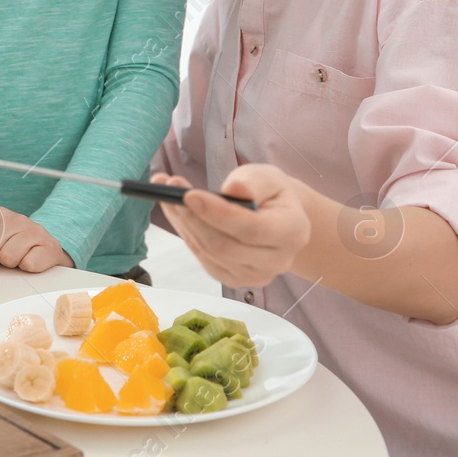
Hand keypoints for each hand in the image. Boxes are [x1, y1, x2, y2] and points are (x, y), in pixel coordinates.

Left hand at [0, 207, 74, 272]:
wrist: (45, 251)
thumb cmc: (12, 246)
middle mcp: (16, 218)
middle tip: (2, 256)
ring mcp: (34, 230)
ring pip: (7, 257)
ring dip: (10, 264)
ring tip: (16, 258)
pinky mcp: (48, 246)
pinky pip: (27, 264)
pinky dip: (26, 268)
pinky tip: (30, 260)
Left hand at [154, 164, 311, 286]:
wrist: (275, 217)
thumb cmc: (270, 193)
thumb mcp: (268, 177)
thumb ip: (252, 183)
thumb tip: (230, 191)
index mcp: (293, 232)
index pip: (252, 229)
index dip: (219, 214)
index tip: (189, 195)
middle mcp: (277, 261)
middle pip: (224, 246)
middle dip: (191, 216)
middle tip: (167, 187)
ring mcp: (254, 275)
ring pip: (208, 252)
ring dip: (182, 221)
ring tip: (164, 191)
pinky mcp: (232, 279)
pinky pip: (202, 257)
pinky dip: (184, 232)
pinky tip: (175, 210)